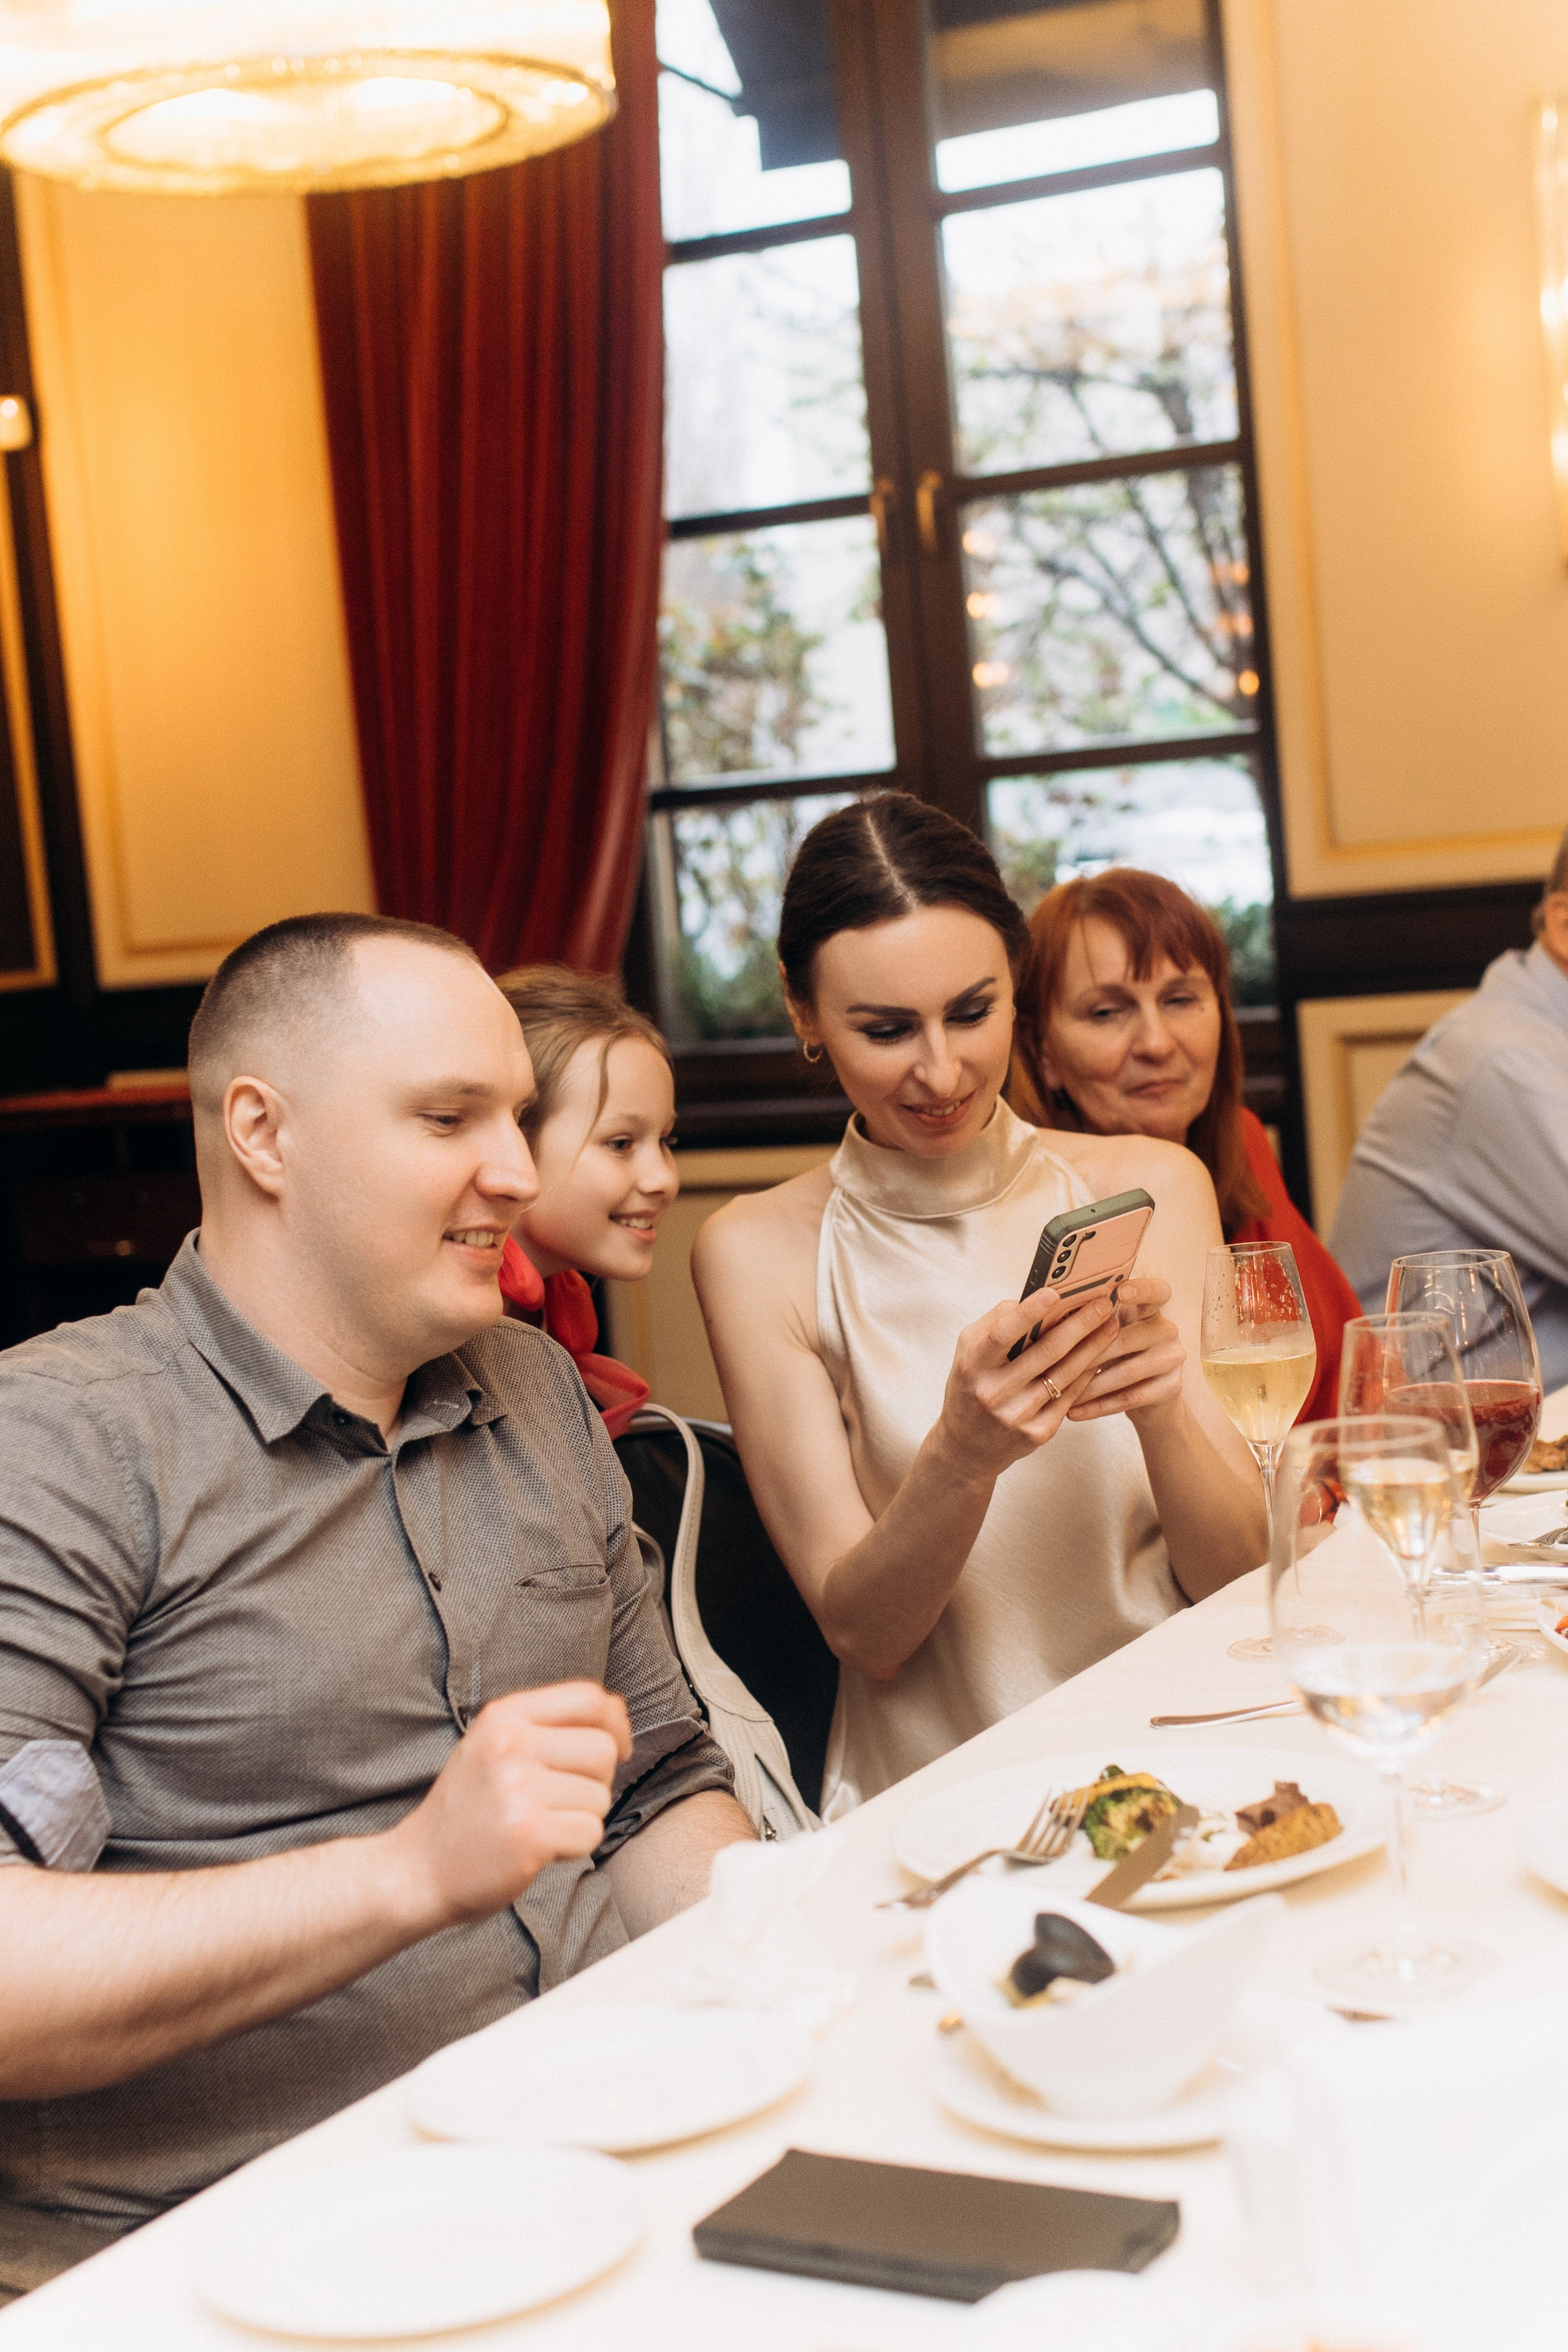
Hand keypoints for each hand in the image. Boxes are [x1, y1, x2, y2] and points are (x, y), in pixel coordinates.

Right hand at [389, 1682, 631, 1928]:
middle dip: (596, 1780)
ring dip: (582, 1817)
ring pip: (600, 1796)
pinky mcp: (528, 1833)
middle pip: (601, 1749)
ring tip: (542, 1824)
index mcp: (505, 1715)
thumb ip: (545, 1726)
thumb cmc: (466, 1809)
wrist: (418, 1869)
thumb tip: (615, 1715)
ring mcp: (518, 1788)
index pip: (588, 1698)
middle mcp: (511, 1744)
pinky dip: (575, 1847)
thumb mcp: (493, 1745)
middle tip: (563, 1800)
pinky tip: (542, 1848)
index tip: (617, 1748)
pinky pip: (590, 1833)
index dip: (615, 1723)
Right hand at [931, 1287, 1123, 1483]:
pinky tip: (1099, 1356)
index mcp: (972, 1365)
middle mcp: (993, 1392)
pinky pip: (1069, 1396)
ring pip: (1064, 1374)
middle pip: (1045, 1352)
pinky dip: (1086, 1373)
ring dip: (1092, 1347)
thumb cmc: (970, 1386)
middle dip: (1079, 1324)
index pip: (1002, 1334)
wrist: (967, 1446)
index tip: (1055, 1292)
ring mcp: (1017, 1415)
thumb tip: (1036, 1300)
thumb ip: (997, 1322)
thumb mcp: (969, 1352)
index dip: (1028, 1313)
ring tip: (1111, 1325)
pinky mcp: (1037, 1433)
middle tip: (1104, 1303)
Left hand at [1065, 1276, 1184, 1423]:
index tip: (1119, 1292)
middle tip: (1056, 1364)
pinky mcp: (1173, 1387)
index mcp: (1151, 1309)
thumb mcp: (1107, 1334)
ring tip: (1058, 1393)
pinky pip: (1130, 1398)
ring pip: (1126, 1372)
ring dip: (1089, 1385)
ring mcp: (1173, 1358)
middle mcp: (1167, 1329)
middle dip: (1088, 1353)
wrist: (1148, 1399)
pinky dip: (1098, 1406)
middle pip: (1127, 1338)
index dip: (1142, 1289)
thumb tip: (1045, 1314)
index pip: (1157, 1291)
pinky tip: (1073, 1412)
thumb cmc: (1115, 1356)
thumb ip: (1091, 1321)